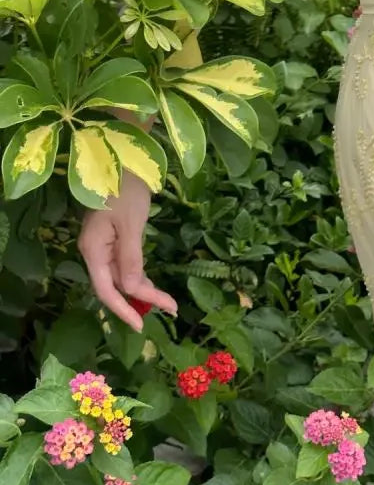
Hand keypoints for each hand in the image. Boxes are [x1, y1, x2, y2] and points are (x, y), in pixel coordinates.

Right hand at [78, 170, 177, 331]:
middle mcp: (94, 250)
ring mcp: (103, 244)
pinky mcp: (114, 237)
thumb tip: (132, 289)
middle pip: (114, 285)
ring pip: (120, 276)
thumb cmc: (126, 189)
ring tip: (166, 301)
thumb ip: (131, 258)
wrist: (124, 158)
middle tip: (169, 308)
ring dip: (141, 289)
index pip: (106, 290)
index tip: (141, 326)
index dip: (122, 310)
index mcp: (93, 249)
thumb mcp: (131, 224)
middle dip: (140, 300)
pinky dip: (138, 275)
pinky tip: (151, 285)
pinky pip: (124, 263)